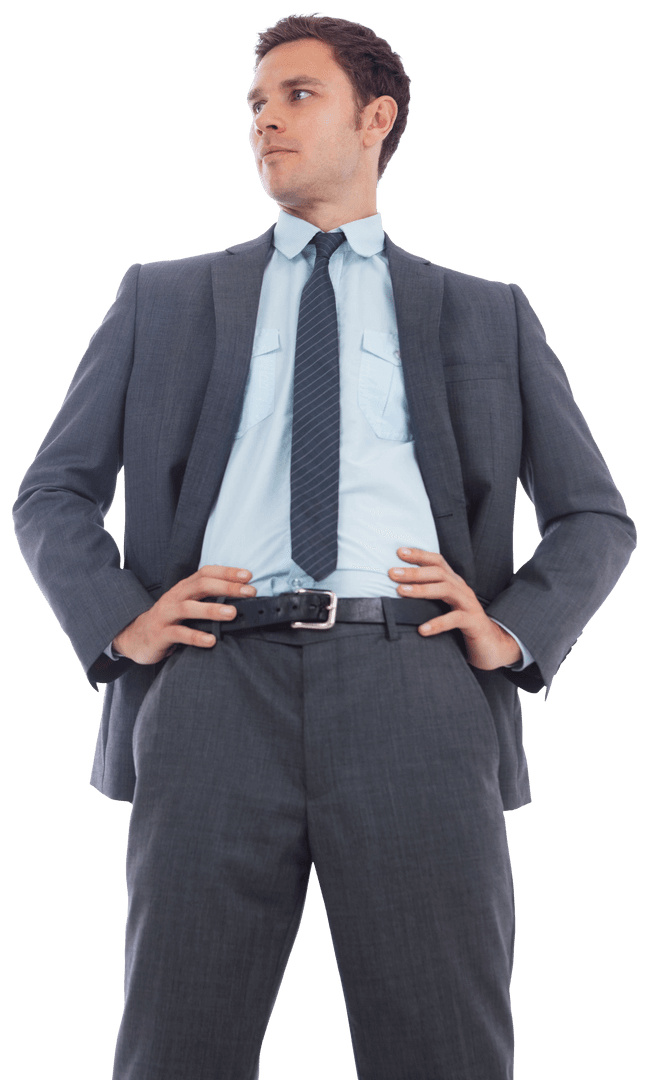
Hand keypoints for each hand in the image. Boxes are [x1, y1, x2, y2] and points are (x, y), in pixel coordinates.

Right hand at [112, 564, 255, 664]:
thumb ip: (206, 599)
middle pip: (201, 586)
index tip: (248, 576)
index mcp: (184, 588)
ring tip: (232, 613)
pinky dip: (196, 637)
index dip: (227, 572)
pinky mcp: (160, 634)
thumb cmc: (169, 620)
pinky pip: (179, 634)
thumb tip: (239, 596)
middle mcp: (175, 597)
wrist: (135, 637)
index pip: (206, 573)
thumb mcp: (186, 604)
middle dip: (227, 587)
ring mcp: (166, 615)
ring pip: (189, 608)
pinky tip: (211, 640)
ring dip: (212, 610)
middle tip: (250, 592)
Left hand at [388, 548, 522, 669]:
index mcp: (454, 583)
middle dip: (414, 571)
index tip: (399, 552)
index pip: (438, 562)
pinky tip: (422, 630)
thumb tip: (398, 590)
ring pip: (445, 590)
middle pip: (438, 573)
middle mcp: (462, 589)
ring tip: (401, 592)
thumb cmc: (461, 624)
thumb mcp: (444, 606)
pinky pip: (454, 620)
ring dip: (421, 589)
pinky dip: (437, 623)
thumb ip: (428, 596)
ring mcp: (469, 604)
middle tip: (392, 573)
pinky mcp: (473, 622)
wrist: (491, 644)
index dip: (420, 555)